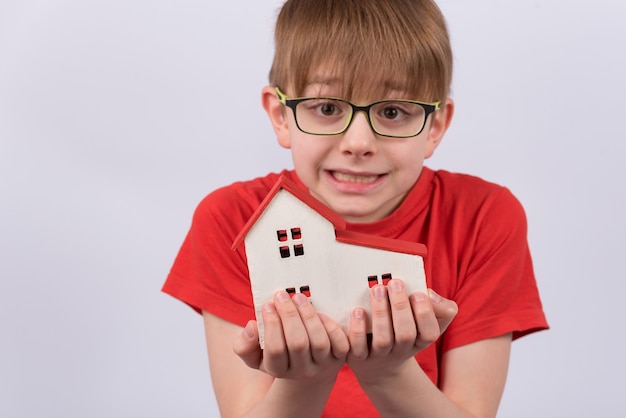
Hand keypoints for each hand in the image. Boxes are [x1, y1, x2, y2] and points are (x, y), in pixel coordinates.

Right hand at [233, 290, 349, 381]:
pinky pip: (340, 344)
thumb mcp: (254, 354)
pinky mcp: (340, 358)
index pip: (275, 350)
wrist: (307, 370)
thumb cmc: (278, 353)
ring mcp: (323, 365)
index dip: (271, 325)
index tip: (267, 304)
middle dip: (289, 316)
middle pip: (298, 344)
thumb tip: (252, 326)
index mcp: (278, 370)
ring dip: (309, 316)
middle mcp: (302, 371)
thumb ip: (244, 344)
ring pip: (319, 342)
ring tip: (299, 297)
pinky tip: (320, 312)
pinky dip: (331, 327)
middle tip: (282, 295)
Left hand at [347, 279, 457, 382]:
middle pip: (405, 335)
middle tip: (395, 283)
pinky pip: (358, 347)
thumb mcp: (426, 321)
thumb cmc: (404, 329)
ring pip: (382, 340)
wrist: (378, 364)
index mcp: (420, 341)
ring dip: (380, 314)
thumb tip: (430, 294)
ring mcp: (379, 356)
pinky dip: (358, 330)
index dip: (425, 315)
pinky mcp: (358, 357)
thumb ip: (439, 307)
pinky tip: (358, 311)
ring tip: (377, 289)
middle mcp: (401, 350)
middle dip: (401, 307)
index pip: (430, 333)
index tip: (417, 293)